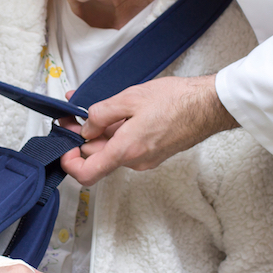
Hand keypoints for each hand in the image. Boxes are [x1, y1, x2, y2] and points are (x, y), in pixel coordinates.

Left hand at [60, 75, 238, 185]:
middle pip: (98, 157)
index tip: (64, 145)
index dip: (69, 163)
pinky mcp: (155, 153)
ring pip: (112, 151)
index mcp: (126, 150)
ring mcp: (146, 159)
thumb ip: (101, 114)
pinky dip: (116, 133)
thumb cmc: (176, 100)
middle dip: (82, 138)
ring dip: (99, 133)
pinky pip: (127, 147)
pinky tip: (116, 113)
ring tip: (93, 109)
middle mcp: (135, 161)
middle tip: (73, 115)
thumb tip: (85, 128)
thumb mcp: (130, 98)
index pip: (86, 174)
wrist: (208, 106)